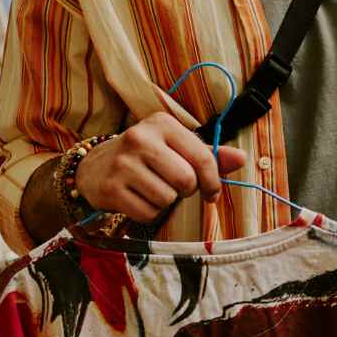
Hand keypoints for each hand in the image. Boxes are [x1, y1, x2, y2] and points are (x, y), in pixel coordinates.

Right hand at [73, 112, 247, 219]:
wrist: (94, 167)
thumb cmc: (144, 156)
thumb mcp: (174, 147)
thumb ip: (208, 155)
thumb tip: (241, 159)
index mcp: (162, 124)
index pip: (203, 158)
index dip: (213, 182)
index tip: (211, 193)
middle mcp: (140, 139)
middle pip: (186, 181)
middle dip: (185, 191)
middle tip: (172, 186)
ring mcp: (123, 164)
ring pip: (167, 199)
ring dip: (164, 201)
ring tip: (150, 188)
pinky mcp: (111, 188)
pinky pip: (148, 213)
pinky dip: (148, 212)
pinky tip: (137, 198)